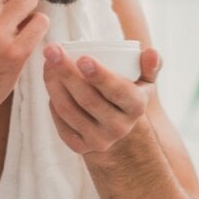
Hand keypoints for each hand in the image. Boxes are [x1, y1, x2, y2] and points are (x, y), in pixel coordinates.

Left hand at [43, 45, 161, 154]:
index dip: (100, 75)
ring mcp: (99, 140)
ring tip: (47, 63)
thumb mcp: (145, 82)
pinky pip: (61, 124)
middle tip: (52, 50)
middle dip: (67, 73)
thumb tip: (151, 52)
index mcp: (136, 107)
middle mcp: (119, 127)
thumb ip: (150, 65)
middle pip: (88, 99)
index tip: (82, 58)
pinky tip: (51, 84)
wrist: (119, 130)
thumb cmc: (129, 94)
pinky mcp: (81, 148)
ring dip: (54, 84)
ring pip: (69, 110)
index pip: (117, 91)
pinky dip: (53, 103)